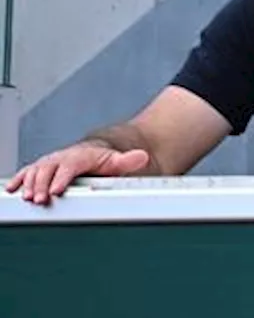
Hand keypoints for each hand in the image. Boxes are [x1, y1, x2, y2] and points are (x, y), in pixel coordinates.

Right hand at [5, 141, 149, 204]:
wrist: (94, 153)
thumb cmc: (103, 160)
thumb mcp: (117, 161)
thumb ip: (128, 161)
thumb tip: (141, 157)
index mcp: (80, 156)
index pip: (70, 166)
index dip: (62, 178)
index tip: (57, 190)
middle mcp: (62, 158)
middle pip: (48, 169)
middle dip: (43, 184)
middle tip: (40, 199)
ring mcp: (51, 163)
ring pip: (36, 171)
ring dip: (30, 184)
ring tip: (28, 198)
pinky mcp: (42, 169)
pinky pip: (27, 172)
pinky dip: (19, 180)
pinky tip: (13, 189)